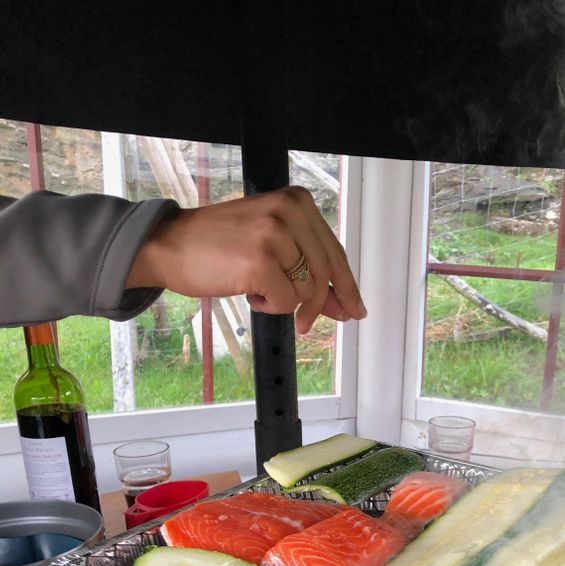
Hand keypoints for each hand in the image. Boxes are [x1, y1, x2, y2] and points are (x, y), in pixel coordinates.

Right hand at [126, 186, 366, 333]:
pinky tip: (249, 294)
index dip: (346, 286)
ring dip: (284, 302)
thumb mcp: (270, 242)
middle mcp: (289, 211)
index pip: (334, 251)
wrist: (170, 245)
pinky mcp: (260, 262)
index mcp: (296, 201)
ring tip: (257, 290)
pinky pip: (285, 303)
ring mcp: (274, 235)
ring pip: (307, 291)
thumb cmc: (217, 246)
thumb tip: (344, 304)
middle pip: (326, 274)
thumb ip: (306, 265)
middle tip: (308, 325)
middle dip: (321, 306)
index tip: (354, 309)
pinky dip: (269, 307)